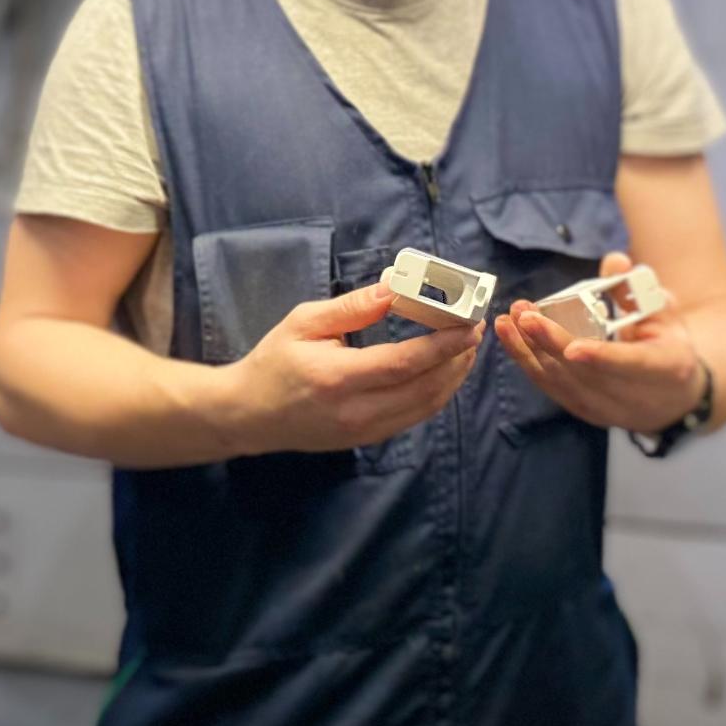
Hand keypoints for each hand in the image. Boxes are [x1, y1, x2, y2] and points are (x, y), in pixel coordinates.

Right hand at [217, 282, 482, 454]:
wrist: (250, 415)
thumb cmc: (274, 362)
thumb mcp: (304, 322)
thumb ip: (352, 307)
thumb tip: (395, 286)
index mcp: (337, 378)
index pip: (403, 364)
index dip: (442, 345)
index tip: (468, 324)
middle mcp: (356, 411)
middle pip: (425, 388)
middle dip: (458, 358)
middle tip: (474, 329)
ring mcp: (365, 431)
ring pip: (426, 406)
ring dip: (454, 377)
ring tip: (466, 348)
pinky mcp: (369, 439)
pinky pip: (414, 416)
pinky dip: (437, 393)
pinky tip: (444, 370)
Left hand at [494, 252, 706, 434]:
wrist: (671, 399)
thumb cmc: (668, 346)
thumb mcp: (664, 314)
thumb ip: (636, 289)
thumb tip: (615, 261)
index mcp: (666, 368)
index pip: (632, 364)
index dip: (603, 358)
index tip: (574, 348)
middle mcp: (634, 396)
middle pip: (586, 374)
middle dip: (552, 344)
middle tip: (526, 316)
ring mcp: (606, 409)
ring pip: (563, 382)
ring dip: (531, 351)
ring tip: (510, 321)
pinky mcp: (583, 410)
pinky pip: (551, 387)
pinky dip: (528, 362)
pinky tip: (511, 338)